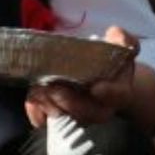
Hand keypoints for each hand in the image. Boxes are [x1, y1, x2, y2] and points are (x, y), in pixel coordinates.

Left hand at [25, 25, 139, 126]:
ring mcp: (78, 115)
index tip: (97, 88)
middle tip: (54, 87)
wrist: (94, 74)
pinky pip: (46, 120)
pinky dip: (37, 112)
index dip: (109, 93)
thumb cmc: (106, 59)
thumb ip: (122, 38)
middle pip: (88, 113)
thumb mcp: (118, 44)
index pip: (118, 95)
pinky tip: (32, 100)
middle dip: (69, 101)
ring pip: (65, 117)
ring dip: (50, 104)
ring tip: (39, 89)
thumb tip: (115, 34)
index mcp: (119, 90)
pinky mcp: (58, 115)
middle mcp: (100, 108)